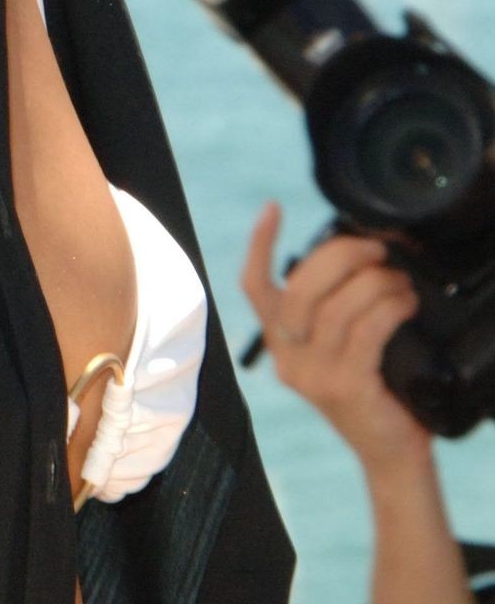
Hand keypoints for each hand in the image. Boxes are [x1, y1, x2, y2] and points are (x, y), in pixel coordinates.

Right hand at [240, 200, 433, 481]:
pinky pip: (366, 330)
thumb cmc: (374, 389)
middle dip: (340, 255)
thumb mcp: (339, 347)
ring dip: (375, 282)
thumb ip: (332, 308)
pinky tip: (405, 302)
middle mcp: (287, 359)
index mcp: (279, 344)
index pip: (255, 288)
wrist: (392, 452)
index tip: (273, 208)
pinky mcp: (346, 386)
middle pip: (299, 287)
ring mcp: (314, 376)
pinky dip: (389, 306)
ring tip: (400, 280)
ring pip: (337, 306)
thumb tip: (356, 251)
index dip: (260, 244)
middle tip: (376, 249)